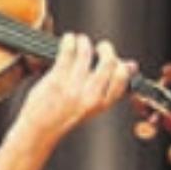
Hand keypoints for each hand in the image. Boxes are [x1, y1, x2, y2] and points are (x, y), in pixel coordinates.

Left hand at [14, 33, 136, 146]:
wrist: (39, 130)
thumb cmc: (63, 117)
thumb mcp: (92, 106)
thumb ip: (110, 86)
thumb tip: (131, 65)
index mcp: (101, 103)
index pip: (122, 78)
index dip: (122, 65)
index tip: (116, 58)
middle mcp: (90, 96)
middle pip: (108, 63)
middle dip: (106, 49)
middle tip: (101, 46)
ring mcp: (73, 88)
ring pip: (87, 54)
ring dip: (85, 41)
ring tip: (81, 40)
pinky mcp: (56, 80)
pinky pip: (67, 53)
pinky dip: (70, 41)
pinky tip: (68, 39)